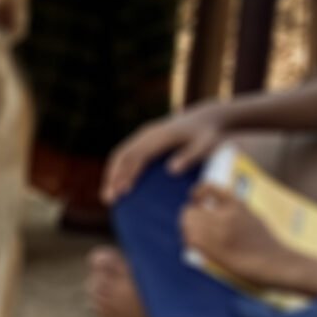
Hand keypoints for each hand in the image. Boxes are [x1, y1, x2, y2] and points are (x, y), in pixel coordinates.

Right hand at [103, 103, 231, 204]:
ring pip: (121, 155)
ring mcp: (144, 136)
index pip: (135, 155)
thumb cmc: (208, 134)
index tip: (122, 191)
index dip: (126, 172)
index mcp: (158, 136)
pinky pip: (129, 155)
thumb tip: (171, 170)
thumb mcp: (205, 144)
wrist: (205, 117)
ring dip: (112, 175)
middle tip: (108, 199)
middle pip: (122, 155)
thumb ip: (190, 156)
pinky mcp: (145, 140)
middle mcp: (147, 134)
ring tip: (109, 197)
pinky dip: (121, 171)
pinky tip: (123, 189)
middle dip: (112, 177)